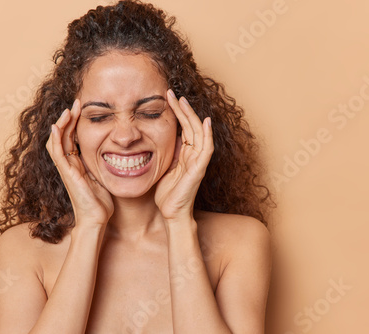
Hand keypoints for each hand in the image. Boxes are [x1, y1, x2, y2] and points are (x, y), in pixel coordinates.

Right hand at [46, 100, 113, 226]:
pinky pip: (57, 154)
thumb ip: (104, 163)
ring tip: (68, 110)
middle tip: (76, 103)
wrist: (97, 219)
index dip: (75, 123)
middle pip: (63, 136)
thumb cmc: (102, 202)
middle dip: (68, 118)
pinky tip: (57, 126)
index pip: (72, 138)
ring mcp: (66, 169)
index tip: (83, 108)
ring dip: (61, 124)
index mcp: (77, 164)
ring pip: (57, 141)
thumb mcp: (104, 176)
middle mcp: (69, 164)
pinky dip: (56, 139)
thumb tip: (117, 151)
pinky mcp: (67, 174)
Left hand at [154, 90, 213, 221]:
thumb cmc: (167, 192)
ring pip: (199, 132)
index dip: (177, 112)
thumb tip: (162, 136)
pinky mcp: (199, 169)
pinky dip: (207, 135)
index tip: (167, 97)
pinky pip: (206, 149)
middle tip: (171, 93)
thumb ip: (167, 152)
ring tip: (182, 101)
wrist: (171, 212)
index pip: (183, 127)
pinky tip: (205, 122)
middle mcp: (193, 154)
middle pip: (191, 125)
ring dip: (191, 116)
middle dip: (182, 108)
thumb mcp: (163, 167)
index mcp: (185, 153)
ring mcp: (198, 161)